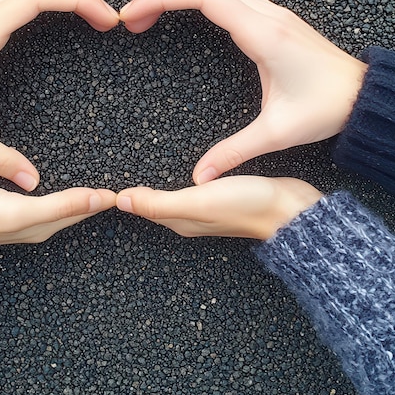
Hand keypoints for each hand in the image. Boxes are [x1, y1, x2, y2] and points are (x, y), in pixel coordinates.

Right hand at [0, 185, 115, 260]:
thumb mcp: (17, 210)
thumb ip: (59, 205)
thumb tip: (101, 199)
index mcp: (43, 226)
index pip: (84, 209)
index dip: (105, 198)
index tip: (129, 188)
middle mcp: (35, 224)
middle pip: (74, 209)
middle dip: (96, 198)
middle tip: (119, 183)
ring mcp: (18, 216)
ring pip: (58, 204)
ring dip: (76, 195)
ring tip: (95, 183)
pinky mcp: (4, 205)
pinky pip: (39, 197)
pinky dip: (54, 191)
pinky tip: (50, 182)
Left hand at [116, 177, 322, 239]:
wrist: (290, 210)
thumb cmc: (246, 205)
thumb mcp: (197, 202)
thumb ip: (159, 203)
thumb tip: (120, 201)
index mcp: (180, 221)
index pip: (143, 209)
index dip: (124, 198)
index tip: (104, 188)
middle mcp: (191, 218)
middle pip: (156, 206)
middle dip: (137, 195)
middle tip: (115, 178)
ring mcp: (207, 209)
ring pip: (173, 199)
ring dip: (156, 190)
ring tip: (140, 174)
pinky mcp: (222, 196)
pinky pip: (192, 191)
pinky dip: (179, 184)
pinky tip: (182, 174)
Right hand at [120, 0, 366, 183]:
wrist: (365, 95)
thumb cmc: (327, 109)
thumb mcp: (277, 134)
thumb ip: (233, 153)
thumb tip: (198, 178)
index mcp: (264, 35)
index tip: (132, 14)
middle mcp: (267, 14)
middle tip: (132, 18)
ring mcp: (272, 11)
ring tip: (155, 11)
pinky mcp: (274, 17)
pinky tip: (191, 10)